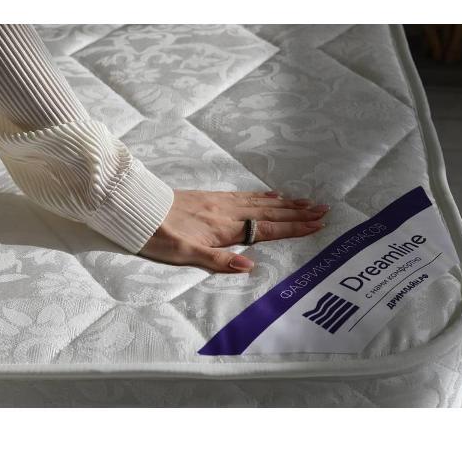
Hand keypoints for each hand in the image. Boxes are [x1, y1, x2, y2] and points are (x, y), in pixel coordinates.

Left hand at [139, 190, 328, 272]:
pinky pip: (245, 194)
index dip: (293, 227)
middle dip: (297, 212)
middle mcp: (227, 211)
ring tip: (305, 201)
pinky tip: (269, 193)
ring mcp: (220, 202)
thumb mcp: (184, 254)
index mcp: (224, 227)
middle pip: (269, 211)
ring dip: (284, 202)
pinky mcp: (211, 196)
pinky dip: (262, 194)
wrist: (138, 210)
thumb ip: (217, 260)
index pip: (266, 228)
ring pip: (259, 201)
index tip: (317, 224)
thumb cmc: (159, 236)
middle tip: (322, 209)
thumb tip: (249, 266)